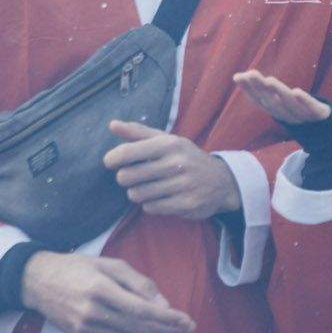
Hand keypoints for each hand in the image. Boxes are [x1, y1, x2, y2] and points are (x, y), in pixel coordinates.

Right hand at [19, 251, 195, 332]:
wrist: (38, 282)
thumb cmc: (78, 267)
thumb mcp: (111, 264)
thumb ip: (139, 283)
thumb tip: (164, 304)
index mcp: (101, 291)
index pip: (143, 311)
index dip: (169, 319)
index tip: (188, 320)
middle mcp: (93, 314)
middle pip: (140, 330)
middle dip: (168, 331)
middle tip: (188, 329)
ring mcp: (86, 330)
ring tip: (174, 332)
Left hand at [105, 122, 239, 218]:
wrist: (221, 180)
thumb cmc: (185, 157)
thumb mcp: (166, 140)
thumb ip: (138, 133)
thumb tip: (112, 124)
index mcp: (169, 144)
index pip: (128, 152)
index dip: (112, 158)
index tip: (109, 162)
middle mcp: (177, 163)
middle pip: (128, 176)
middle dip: (124, 178)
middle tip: (131, 177)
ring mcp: (183, 185)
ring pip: (138, 195)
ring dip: (137, 193)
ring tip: (146, 187)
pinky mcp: (187, 204)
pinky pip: (151, 208)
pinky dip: (150, 204)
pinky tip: (159, 197)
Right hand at [233, 70, 330, 125]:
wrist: (327, 131)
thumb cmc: (297, 111)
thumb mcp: (278, 100)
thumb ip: (259, 89)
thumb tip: (236, 76)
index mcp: (276, 111)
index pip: (260, 100)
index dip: (249, 89)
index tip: (238, 77)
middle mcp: (286, 114)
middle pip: (272, 101)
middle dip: (261, 88)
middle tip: (251, 73)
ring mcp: (303, 115)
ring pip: (289, 104)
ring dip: (278, 92)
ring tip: (269, 80)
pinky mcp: (319, 113)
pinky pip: (311, 108)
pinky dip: (304, 101)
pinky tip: (296, 91)